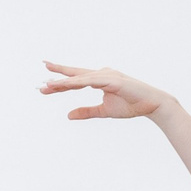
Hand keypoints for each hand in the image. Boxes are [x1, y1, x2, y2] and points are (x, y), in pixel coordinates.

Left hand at [39, 62, 168, 119]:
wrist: (151, 105)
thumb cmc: (130, 105)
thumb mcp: (103, 111)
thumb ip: (86, 112)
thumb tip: (68, 115)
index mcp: (98, 79)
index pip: (74, 80)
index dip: (59, 83)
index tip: (43, 86)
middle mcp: (101, 74)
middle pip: (74, 76)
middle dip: (57, 77)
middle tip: (39, 81)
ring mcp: (108, 76)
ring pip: (81, 78)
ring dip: (64, 81)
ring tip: (48, 85)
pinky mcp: (114, 80)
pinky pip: (92, 81)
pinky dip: (80, 82)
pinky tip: (68, 84)